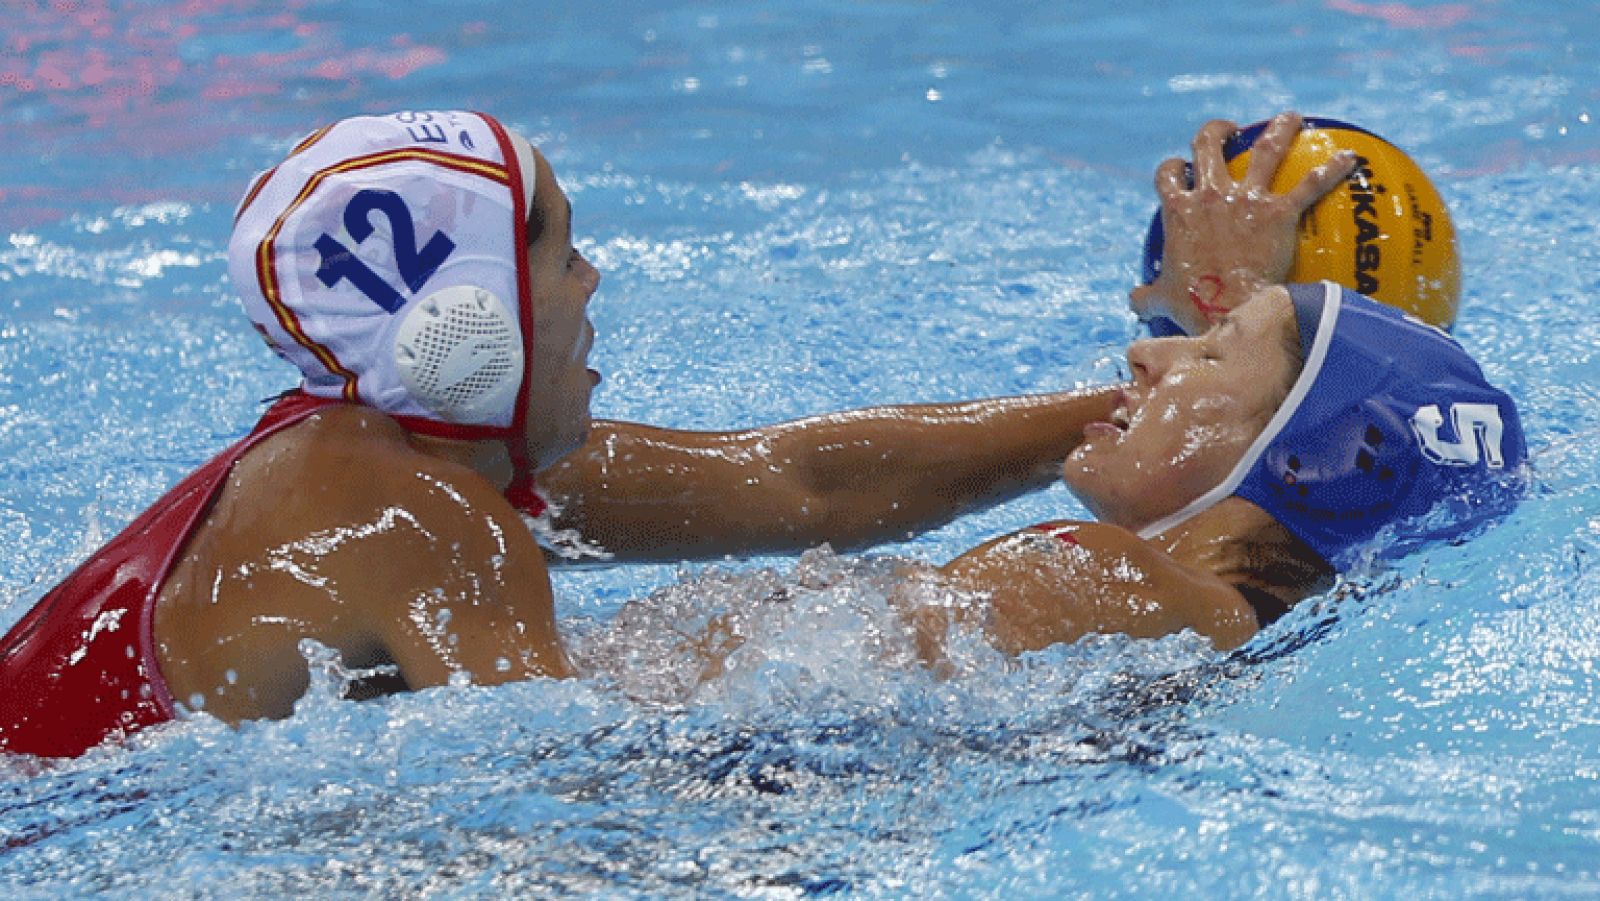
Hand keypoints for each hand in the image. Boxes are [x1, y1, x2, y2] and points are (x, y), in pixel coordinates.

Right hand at [1130, 112, 1356, 334]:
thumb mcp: (1161, 301)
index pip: (1169, 176)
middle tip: (1229, 130)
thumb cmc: (1193, 307)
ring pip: (1263, 149)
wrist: (1226, 310)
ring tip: (1290, 118)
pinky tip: (1350, 159)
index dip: (1174, 168)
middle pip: (1208, 144)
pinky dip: (1331, 170)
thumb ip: (1147, 296)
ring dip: (1278, 130)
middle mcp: (1210, 195)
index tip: (1183, 168)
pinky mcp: (1278, 213)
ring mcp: (1245, 200)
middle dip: (1217, 130)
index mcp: (1179, 211)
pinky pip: (1309, 185)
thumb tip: (1135, 300)